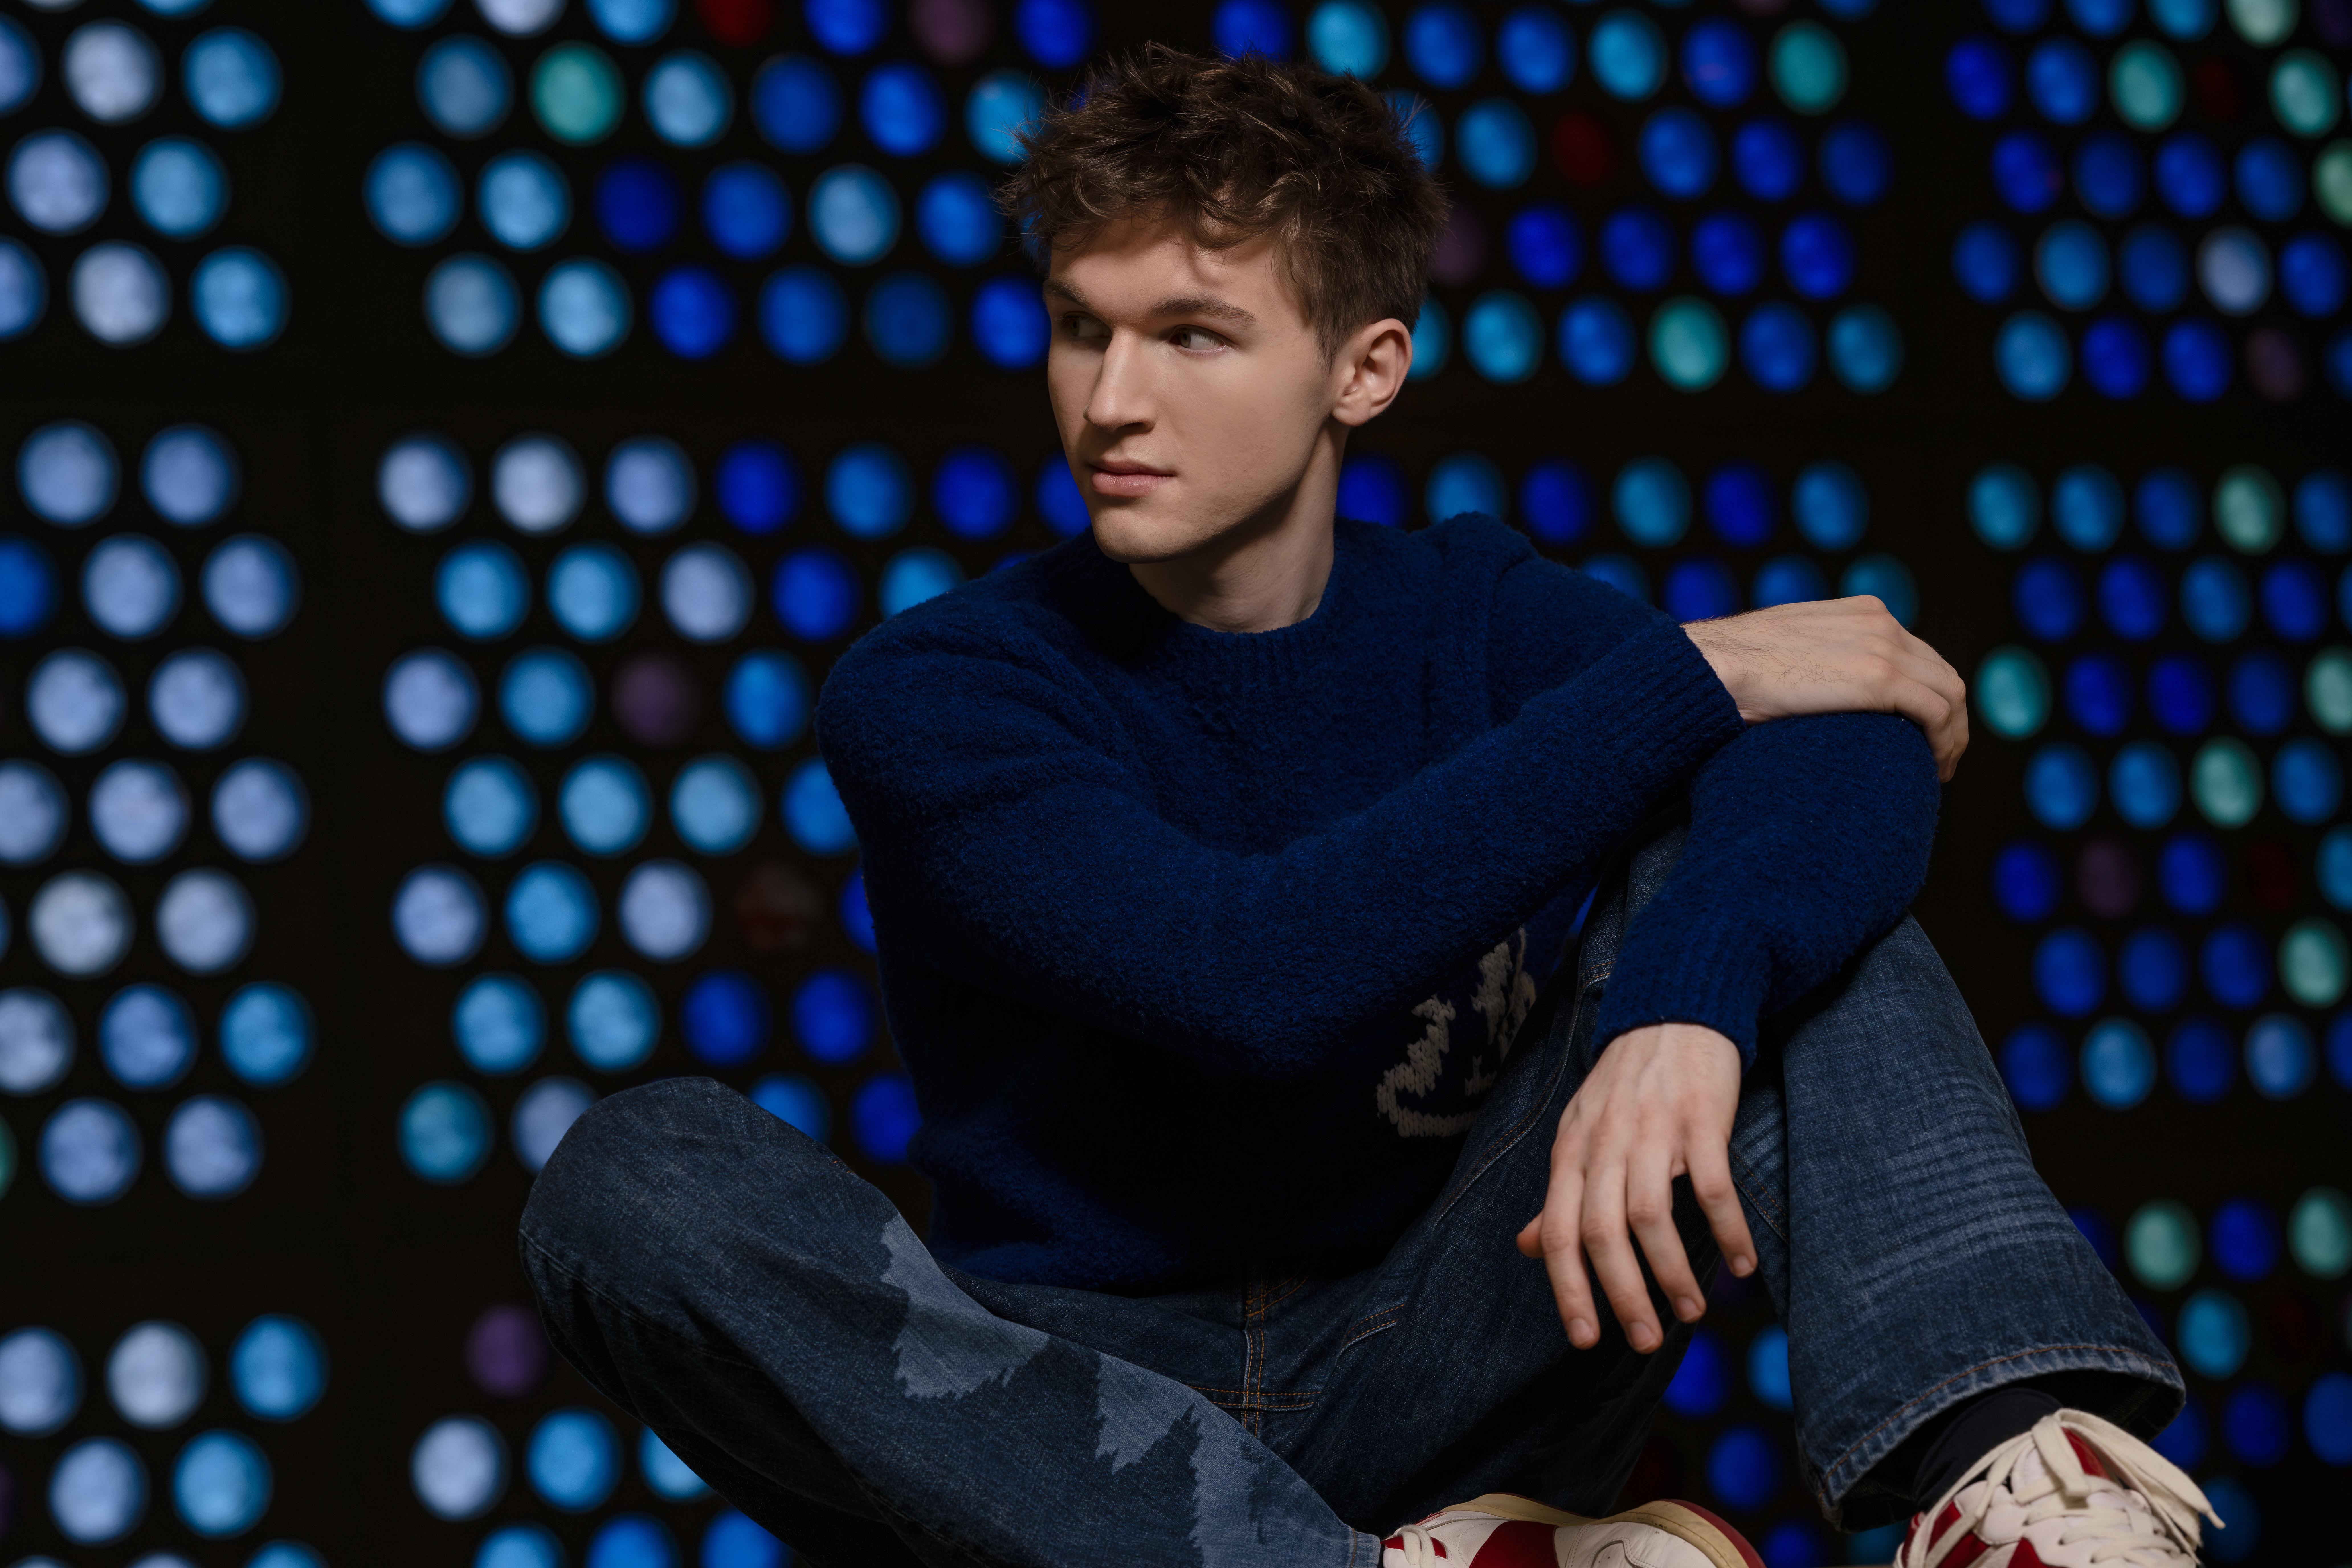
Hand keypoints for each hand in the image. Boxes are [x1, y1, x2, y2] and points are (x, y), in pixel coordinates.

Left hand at [1515, 1023, 1756, 1351]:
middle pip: (1601, 1232)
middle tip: (1645, 1339)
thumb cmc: (1624, 1086)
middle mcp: (1605, 1144)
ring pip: (1652, 1216)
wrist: (1671, 1014)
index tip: (1584, 1338)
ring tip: (1691, 1311)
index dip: (1567, 1288)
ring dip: (1673, 1272)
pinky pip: (1712, 1187)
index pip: (1558, 1231)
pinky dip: (1728, 1230)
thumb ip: (1557, 1194)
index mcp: (1571, 1152)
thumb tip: (1527, 1247)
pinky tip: (1742, 1264)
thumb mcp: (1577, 1135)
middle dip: (1622, 1294)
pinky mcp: (1700, 1120)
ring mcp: (1652, 1131)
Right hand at [1682, 597, 1969, 781]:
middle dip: (1948, 719)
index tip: (1918, 734)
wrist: (1712, 667)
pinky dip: (1943, 743)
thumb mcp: (1786, 652)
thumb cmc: (1730, 670)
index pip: (1916, 655)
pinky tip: (1931, 771)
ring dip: (1951, 737)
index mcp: (1860, 613)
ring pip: (1950, 694)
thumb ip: (1818, 661)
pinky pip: (1937, 714)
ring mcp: (1882, 648)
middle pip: (1941, 673)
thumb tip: (1819, 694)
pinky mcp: (1879, 679)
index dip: (1926, 697)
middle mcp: (1880, 622)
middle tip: (1937, 761)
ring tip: (1938, 772)